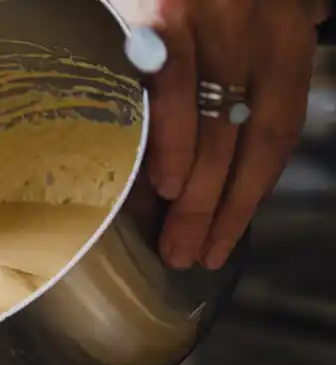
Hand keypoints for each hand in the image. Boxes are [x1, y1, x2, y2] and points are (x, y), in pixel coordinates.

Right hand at [147, 0, 326, 269]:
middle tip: (193, 257)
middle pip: (242, 142)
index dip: (253, 195)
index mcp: (284, 32)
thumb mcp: (260, 2)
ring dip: (192, 200)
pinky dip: (167, 142)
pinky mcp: (161, 14)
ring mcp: (210, 22)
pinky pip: (168, 90)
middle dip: (218, 211)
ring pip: (207, 129)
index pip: (277, 132)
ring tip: (173, 245)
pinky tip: (161, 187)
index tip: (228, 240)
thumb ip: (269, 34)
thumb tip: (274, 74)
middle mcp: (257, 30)